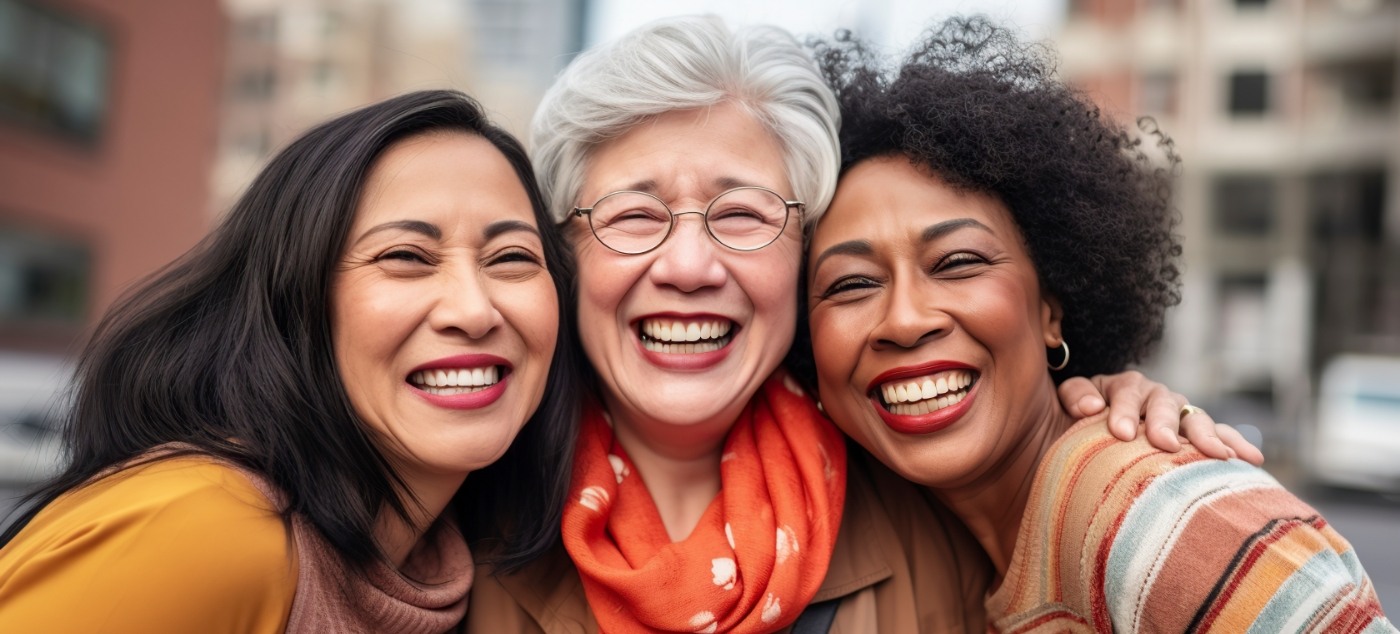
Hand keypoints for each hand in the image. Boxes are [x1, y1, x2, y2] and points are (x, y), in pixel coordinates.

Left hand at [1057, 372, 1264, 465]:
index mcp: (1119, 388)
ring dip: (1206, 434)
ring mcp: (1177, 416)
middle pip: (1163, 401)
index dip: (1123, 408)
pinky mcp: (1194, 437)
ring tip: (1217, 454)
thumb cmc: (1073, 430)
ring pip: (1193, 418)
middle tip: (1163, 443)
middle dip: (1163, 421)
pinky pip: (1218, 436)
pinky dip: (1234, 444)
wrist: (1082, 451)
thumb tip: (1091, 405)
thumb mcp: (1062, 408)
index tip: (1120, 432)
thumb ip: (1074, 397)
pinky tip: (1252, 459)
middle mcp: (1152, 398)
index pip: (1124, 390)